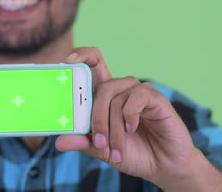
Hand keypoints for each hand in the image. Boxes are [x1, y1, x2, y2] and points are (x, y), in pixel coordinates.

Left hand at [56, 47, 198, 187]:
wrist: (162, 166)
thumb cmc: (132, 152)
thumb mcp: (101, 150)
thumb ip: (82, 142)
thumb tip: (59, 141)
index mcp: (105, 95)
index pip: (91, 64)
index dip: (79, 56)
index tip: (65, 63)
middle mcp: (121, 89)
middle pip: (102, 84)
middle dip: (95, 115)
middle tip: (98, 141)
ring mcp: (138, 92)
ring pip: (115, 96)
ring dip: (113, 126)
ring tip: (116, 148)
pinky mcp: (155, 98)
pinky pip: (137, 97)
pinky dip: (130, 115)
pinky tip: (132, 128)